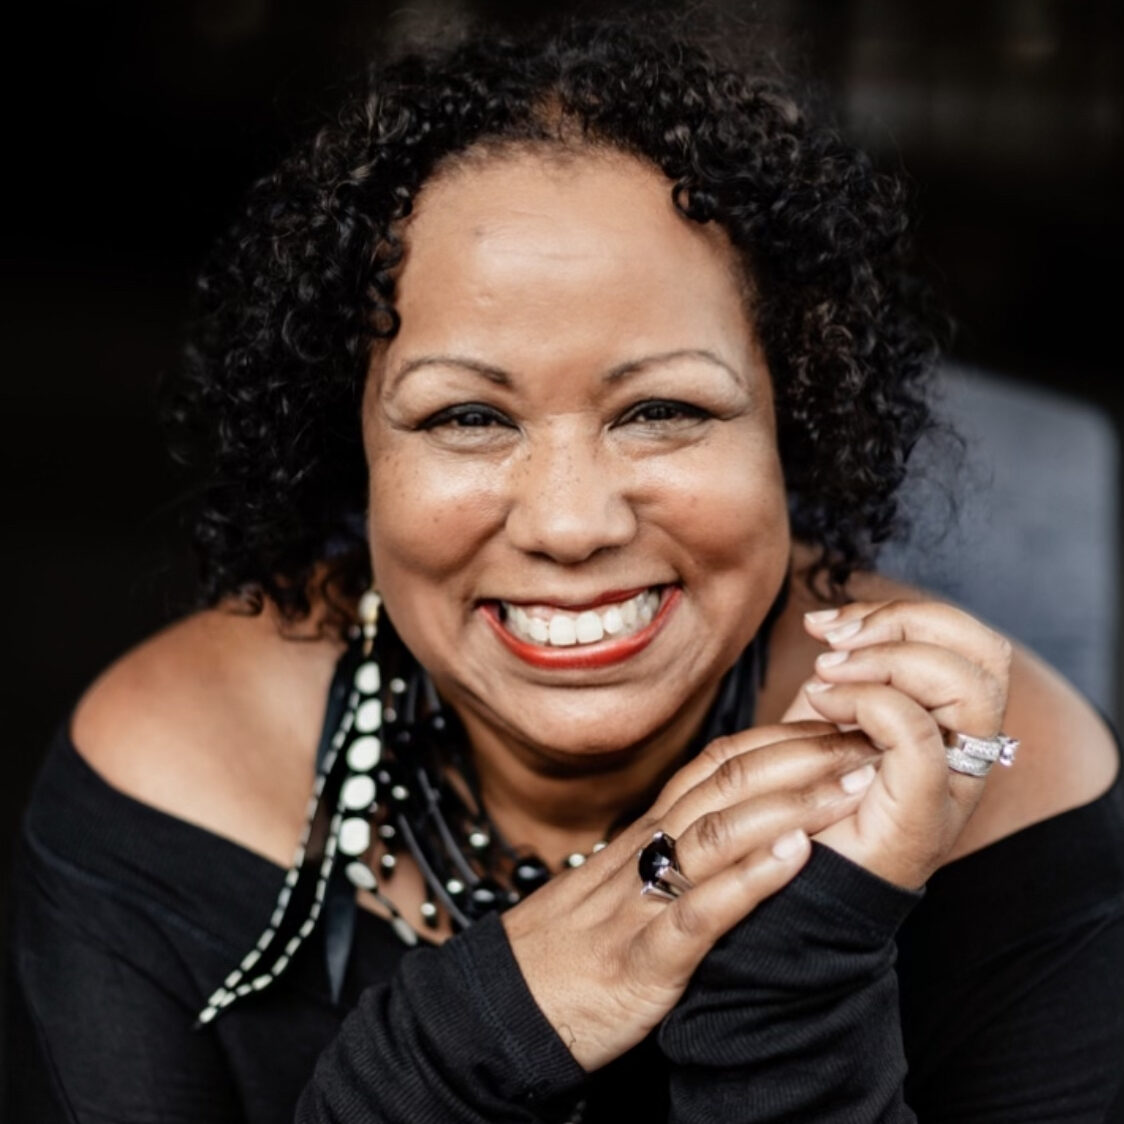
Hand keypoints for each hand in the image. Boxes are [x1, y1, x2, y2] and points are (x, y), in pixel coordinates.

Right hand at [502, 721, 881, 1070]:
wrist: (509, 1005)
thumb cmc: (574, 944)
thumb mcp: (624, 880)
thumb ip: (672, 846)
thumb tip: (731, 818)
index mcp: (648, 834)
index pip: (718, 765)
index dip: (781, 739)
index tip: (838, 725)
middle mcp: (648, 853)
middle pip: (727, 785)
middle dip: (802, 758)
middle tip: (868, 738)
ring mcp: (644, 903)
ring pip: (717, 834)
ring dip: (790, 806)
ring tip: (851, 786)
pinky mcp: (644, 960)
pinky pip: (700, 913)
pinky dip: (750, 881)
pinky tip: (795, 859)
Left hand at [796, 599, 1012, 889]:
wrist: (787, 891)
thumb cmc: (806, 803)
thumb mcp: (826, 720)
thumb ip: (845, 674)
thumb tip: (833, 623)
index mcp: (951, 724)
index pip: (971, 640)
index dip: (903, 613)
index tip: (827, 624)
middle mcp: (966, 752)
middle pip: (985, 652)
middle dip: (902, 624)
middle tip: (832, 641)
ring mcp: (952, 786)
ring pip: (966, 686)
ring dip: (885, 661)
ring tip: (826, 677)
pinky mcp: (921, 816)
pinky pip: (918, 736)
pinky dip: (867, 703)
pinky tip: (823, 707)